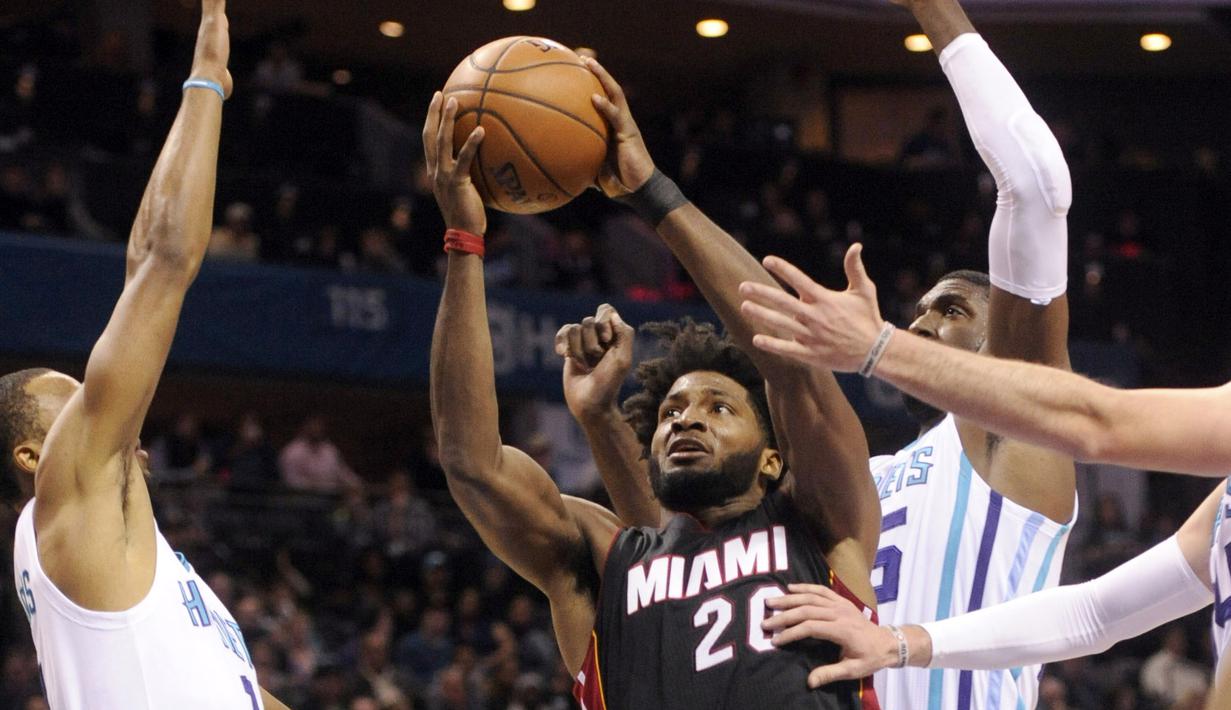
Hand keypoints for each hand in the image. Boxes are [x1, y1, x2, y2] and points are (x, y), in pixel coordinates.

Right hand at [192, 0, 232, 97]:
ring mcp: (212, 22)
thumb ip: (224, 80)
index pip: (217, 22)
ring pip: (213, 0)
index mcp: (212, 38)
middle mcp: (209, 27)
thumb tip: (224, 89)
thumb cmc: (216, 82)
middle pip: (212, 5)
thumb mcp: (223, 79)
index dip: (218, 14)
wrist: (208, 78)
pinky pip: (216, 0)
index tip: (218, 9)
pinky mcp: (216, 20)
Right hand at [423, 92, 486, 235]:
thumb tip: (490, 159)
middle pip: (429, 136)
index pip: (429, 140)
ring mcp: (443, 176)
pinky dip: (471, 143)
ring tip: (454, 101)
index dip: (431, 120)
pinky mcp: (456, 182)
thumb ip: (471, 173)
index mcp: (435, 171)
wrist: (464, 234)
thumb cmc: (470, 214)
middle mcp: (435, 171)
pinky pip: (463, 159)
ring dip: (446, 120)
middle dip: (433, 113)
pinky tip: (481, 130)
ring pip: (441, 142)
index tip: (436, 102)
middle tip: (440, 94)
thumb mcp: (467, 190)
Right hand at [556, 304, 634, 420]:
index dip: (603, 323)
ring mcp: (583, 342)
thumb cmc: (608, 384)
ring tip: (584, 365)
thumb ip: (624, 333)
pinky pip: (562, 333)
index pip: (606, 311)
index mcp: (616, 335)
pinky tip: (563, 355)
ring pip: (573, 329)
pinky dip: (562, 344)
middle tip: (596, 361)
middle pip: (589, 321)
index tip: (607, 342)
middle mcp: (600, 336)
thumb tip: (612, 314)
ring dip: (578, 350)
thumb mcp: (622, 359)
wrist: (590, 404)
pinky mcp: (569, 349)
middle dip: (590, 343)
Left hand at [583, 58, 655, 196]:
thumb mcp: (591, 169)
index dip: (590, 83)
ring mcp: (625, 124)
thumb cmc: (617, 182)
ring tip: (588, 63)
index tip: (573, 70)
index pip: (601, 97)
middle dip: (596, 71)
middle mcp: (619, 119)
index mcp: (610, 125)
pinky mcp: (629, 132)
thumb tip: (552, 167)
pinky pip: (616, 116)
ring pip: (615, 93)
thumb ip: (577, 162)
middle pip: (608, 88)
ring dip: (602, 76)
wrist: (639, 190)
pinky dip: (605, 106)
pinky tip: (593, 98)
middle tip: (580, 56)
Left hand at [738, 244, 883, 372]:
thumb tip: (856, 245)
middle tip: (743, 287)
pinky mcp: (811, 354)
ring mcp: (811, 336)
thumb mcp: (864, 291)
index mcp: (825, 299)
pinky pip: (787, 349)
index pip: (799, 280)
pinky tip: (756, 339)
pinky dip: (772, 345)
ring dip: (761, 315)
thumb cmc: (868, 318)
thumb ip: (855, 268)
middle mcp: (815, 317)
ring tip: (744, 307)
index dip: (783, 269)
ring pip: (780, 324)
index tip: (767, 260)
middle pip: (782, 302)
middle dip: (761, 293)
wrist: (875, 351)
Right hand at [762, 583, 899, 687]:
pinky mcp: (841, 599)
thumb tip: (810, 682)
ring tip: (770, 602)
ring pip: (810, 597)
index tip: (775, 641)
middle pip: (806, 610)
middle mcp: (839, 613)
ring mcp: (840, 604)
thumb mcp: (853, 670)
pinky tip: (790, 588)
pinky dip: (805, 587)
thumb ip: (831, 673)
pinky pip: (821, 590)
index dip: (791, 633)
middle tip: (765, 622)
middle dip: (783, 616)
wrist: (888, 642)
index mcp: (842, 630)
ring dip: (789, 599)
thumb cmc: (870, 658)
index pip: (810, 628)